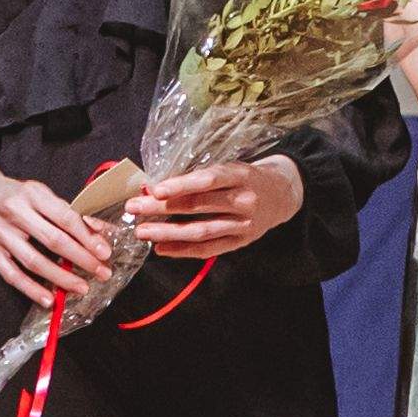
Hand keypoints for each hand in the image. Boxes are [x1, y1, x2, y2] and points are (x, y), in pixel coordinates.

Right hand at [0, 162, 123, 312]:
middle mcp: (15, 212)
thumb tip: (96, 230)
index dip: (87, 236)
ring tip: (81, 287)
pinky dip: (31, 289)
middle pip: (53, 240)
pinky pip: (11, 274)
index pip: (65, 217)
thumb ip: (64, 210)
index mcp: (32, 194)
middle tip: (101, 272)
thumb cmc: (11, 194)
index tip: (104, 251)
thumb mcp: (37, 193)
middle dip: (81, 259)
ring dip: (60, 278)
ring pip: (33, 261)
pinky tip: (48, 299)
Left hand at [128, 156, 302, 261]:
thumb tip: (157, 186)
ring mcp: (243, 224)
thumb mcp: (231, 167)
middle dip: (162, 208)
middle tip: (135, 207)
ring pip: (200, 231)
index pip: (208, 180)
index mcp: (241, 175)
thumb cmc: (247, 177)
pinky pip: (208, 249)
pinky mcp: (241, 242)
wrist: (282, 194)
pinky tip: (161, 248)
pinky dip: (183, 250)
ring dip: (168, 232)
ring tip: (143, 232)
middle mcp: (244, 201)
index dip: (181, 184)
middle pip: (198, 206)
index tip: (155, 189)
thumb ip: (201, 176)